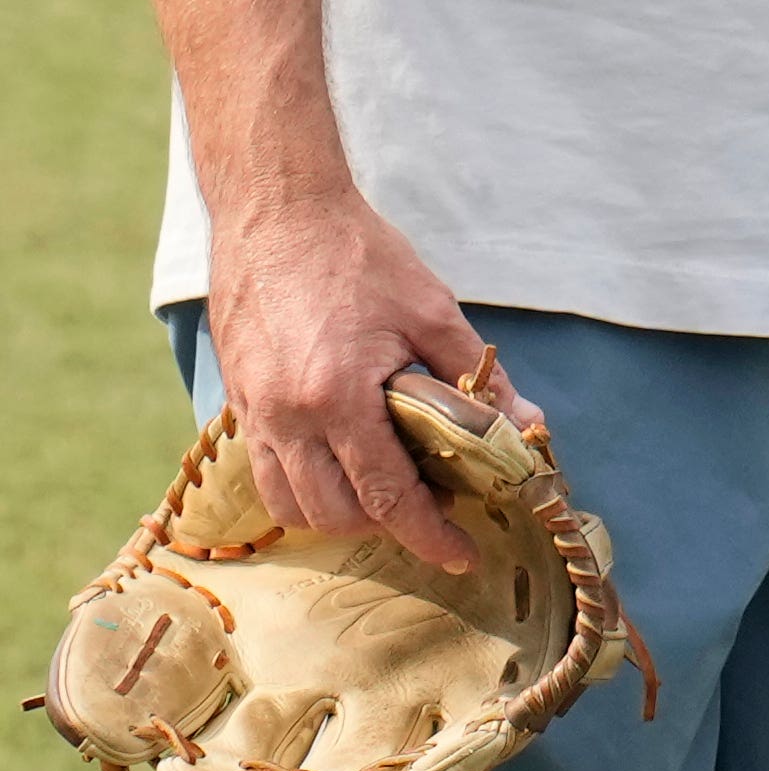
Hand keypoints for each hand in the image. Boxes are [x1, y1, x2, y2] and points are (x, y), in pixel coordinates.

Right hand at [199, 192, 525, 577]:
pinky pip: (265, 472)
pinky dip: (304, 487)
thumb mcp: (434, 313)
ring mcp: (255, 413)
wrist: (279, 215)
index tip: (461, 555)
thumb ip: (477, 380)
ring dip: (341, 514)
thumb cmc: (361, 257)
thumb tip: (527, 427)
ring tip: (390, 491)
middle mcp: (287, 416)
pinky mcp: (239, 402)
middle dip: (388, 526)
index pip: (386, 495)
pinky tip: (343, 466)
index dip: (428, 534)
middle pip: (335, 513)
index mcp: (338, 396)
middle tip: (435, 507)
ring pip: (291, 503)